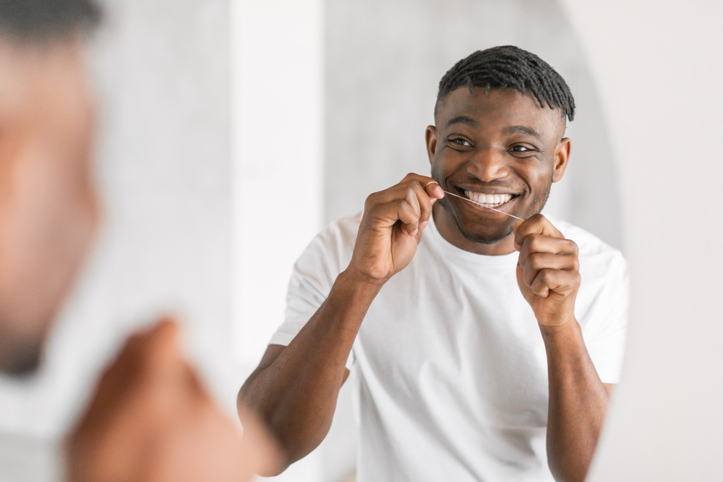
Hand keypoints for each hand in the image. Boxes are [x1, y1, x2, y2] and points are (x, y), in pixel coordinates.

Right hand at [66, 319, 279, 481]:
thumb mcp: (85, 432)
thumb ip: (116, 372)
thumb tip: (143, 331)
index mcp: (155, 394)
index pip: (171, 328)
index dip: (158, 341)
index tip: (154, 350)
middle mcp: (203, 404)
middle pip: (189, 369)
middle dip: (169, 388)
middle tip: (147, 432)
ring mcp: (232, 430)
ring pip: (208, 400)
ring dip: (191, 418)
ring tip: (169, 459)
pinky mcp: (255, 451)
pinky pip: (228, 427)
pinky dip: (214, 441)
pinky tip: (193, 468)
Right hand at [348, 173, 443, 283]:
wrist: (376, 271)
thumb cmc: (392, 253)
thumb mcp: (415, 226)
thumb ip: (422, 208)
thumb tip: (434, 191)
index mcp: (389, 199)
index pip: (412, 178)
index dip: (429, 184)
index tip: (439, 196)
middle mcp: (381, 197)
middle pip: (413, 183)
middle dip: (426, 205)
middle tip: (421, 226)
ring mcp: (376, 203)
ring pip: (409, 191)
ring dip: (418, 213)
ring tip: (411, 230)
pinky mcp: (375, 213)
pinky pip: (402, 205)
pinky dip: (411, 219)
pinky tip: (406, 232)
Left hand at [513, 214, 579, 328]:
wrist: (548, 311)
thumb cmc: (537, 283)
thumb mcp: (525, 259)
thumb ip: (522, 240)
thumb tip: (516, 224)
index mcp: (558, 238)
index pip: (538, 220)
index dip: (522, 234)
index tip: (521, 250)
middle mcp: (569, 247)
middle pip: (531, 241)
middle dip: (523, 261)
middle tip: (533, 273)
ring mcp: (573, 263)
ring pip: (535, 261)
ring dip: (529, 278)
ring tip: (540, 284)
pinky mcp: (573, 280)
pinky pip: (543, 277)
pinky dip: (537, 287)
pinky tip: (546, 291)